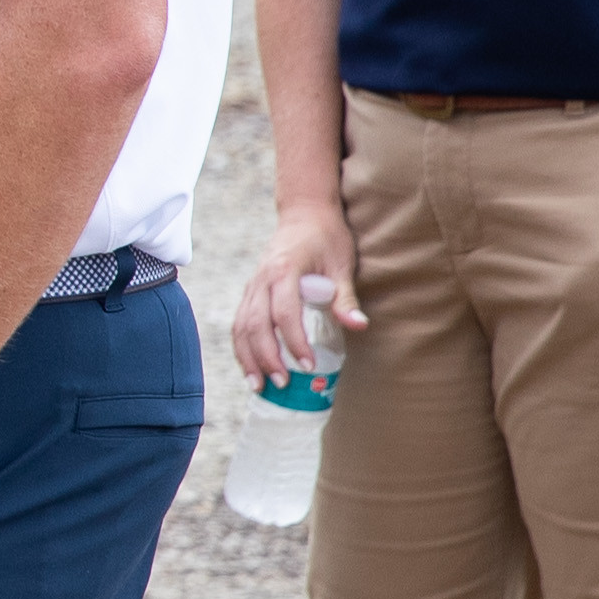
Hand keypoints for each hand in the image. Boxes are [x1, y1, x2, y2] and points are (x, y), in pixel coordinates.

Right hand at [231, 203, 360, 385]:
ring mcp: (252, 285)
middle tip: (282, 383)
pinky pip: (240, 323)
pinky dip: (242, 348)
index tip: (307, 364)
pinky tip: (251, 368)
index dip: (293, 341)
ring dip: (247, 357)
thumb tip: (358, 326)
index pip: (283, 312)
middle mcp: (262, 278)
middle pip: (255, 324)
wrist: (304, 213)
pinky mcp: (250, 292)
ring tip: (259, 385)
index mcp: (283, 270)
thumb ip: (345, 297)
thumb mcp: (342, 264)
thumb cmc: (327, 237)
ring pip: (241, 326)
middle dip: (266, 357)